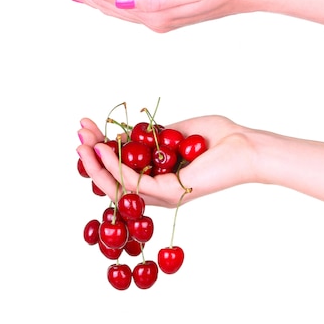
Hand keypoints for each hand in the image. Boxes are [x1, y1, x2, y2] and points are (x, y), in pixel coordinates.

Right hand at [77, 115, 255, 207]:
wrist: (245, 146)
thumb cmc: (217, 138)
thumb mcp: (175, 132)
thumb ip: (150, 136)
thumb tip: (124, 134)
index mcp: (159, 177)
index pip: (121, 170)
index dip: (101, 151)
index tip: (88, 129)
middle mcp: (158, 190)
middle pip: (114, 179)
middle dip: (92, 157)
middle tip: (78, 135)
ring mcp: (163, 194)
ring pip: (118, 184)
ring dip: (95, 163)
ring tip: (81, 141)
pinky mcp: (170, 192)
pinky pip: (133, 181)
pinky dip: (114, 166)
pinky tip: (102, 149)